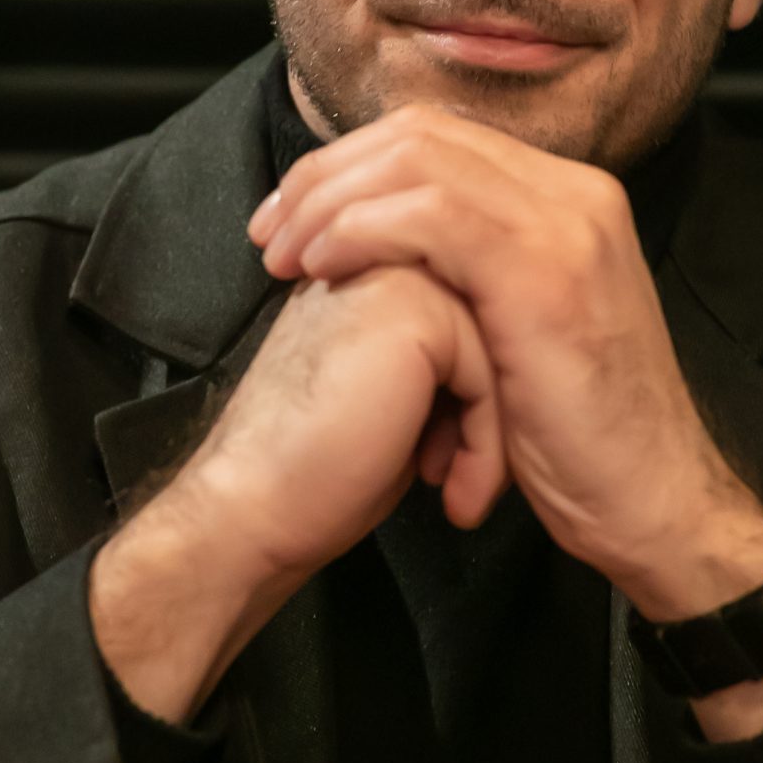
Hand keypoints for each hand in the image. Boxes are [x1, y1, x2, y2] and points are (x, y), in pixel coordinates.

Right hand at [167, 260, 510, 583]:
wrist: (251, 506)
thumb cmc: (310, 468)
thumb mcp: (391, 395)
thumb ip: (438, 358)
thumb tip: (510, 369)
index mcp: (367, 268)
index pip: (472, 316)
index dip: (473, 399)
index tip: (449, 463)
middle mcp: (381, 256)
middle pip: (493, 328)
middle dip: (490, 415)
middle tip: (462, 479)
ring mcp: (398, 274)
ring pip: (501, 350)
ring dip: (491, 435)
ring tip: (459, 490)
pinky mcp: (416, 310)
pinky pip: (492, 373)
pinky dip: (486, 446)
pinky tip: (454, 492)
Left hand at [248, 102, 762, 606]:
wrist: (654, 503)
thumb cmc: (576, 438)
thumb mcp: (518, 331)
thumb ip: (470, 273)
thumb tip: (380, 244)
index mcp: (567, 198)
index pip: (437, 137)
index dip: (350, 165)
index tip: (291, 219)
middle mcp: (572, 193)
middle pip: (419, 133)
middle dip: (326, 175)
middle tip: (268, 231)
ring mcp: (565, 225)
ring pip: (416, 161)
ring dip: (330, 201)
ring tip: (284, 254)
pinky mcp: (544, 272)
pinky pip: (427, 216)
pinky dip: (359, 230)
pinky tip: (324, 267)